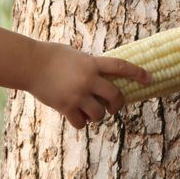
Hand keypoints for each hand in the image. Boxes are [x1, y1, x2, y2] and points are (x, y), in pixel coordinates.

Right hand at [27, 42, 150, 128]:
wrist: (30, 64)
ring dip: (98, 115)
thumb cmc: (51, 56)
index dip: (137, 73)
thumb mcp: (75, 55)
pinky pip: (81, 123)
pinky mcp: (65, 107)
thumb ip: (89, 65)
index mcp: (91, 63)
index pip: (121, 67)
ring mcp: (77, 95)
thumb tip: (101, 77)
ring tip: (89, 111)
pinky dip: (81, 122)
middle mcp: (88, 80)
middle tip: (113, 107)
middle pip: (114, 97)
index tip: (149, 79)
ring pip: (99, 114)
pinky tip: (76, 117)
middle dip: (117, 104)